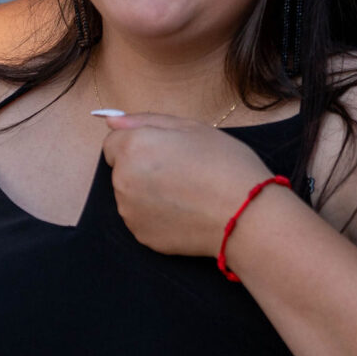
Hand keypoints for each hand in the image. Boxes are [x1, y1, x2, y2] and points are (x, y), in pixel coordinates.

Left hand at [101, 114, 274, 260]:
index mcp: (133, 147)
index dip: (139, 144)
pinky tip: (185, 212)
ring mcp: (129, 211)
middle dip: (142, 168)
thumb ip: (145, 121)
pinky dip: (157, 215)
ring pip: (130, 195)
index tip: (164, 151)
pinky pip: (141, 219)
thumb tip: (111, 121)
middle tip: (181, 171)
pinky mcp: (141, 235)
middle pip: (121, 169)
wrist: (245, 215)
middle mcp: (122, 180)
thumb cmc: (224, 164)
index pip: (113, 143)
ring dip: (147, 192)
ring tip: (185, 193)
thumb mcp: (190, 128)